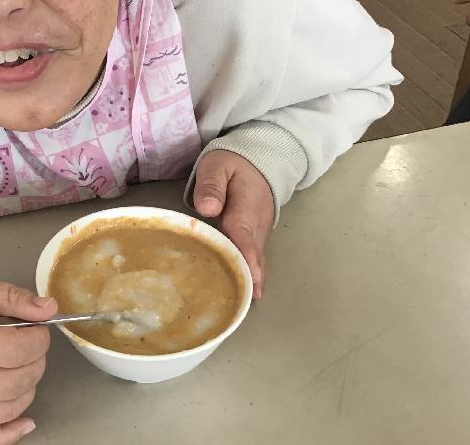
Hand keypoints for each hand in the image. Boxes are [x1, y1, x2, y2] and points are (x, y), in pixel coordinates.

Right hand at [0, 277, 57, 444]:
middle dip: (36, 361)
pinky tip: (25, 419)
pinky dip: (12, 432)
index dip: (39, 338)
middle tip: (29, 346)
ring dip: (27, 388)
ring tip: (20, 368)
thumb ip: (11, 298)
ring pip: (10, 408)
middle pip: (18, 380)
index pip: (18, 349)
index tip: (37, 329)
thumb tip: (49, 309)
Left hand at [192, 150, 274, 298]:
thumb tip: (208, 208)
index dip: (244, 263)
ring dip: (247, 283)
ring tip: (236, 308)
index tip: (247, 286)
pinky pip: (252, 260)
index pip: (244, 240)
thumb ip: (212, 185)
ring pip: (254, 263)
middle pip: (251, 259)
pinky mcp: (255, 239)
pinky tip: (238, 294)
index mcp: (244, 211)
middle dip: (245, 283)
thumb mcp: (217, 166)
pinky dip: (248, 276)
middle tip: (236, 308)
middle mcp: (255, 228)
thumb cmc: (233, 165)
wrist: (260, 161)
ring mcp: (258, 235)